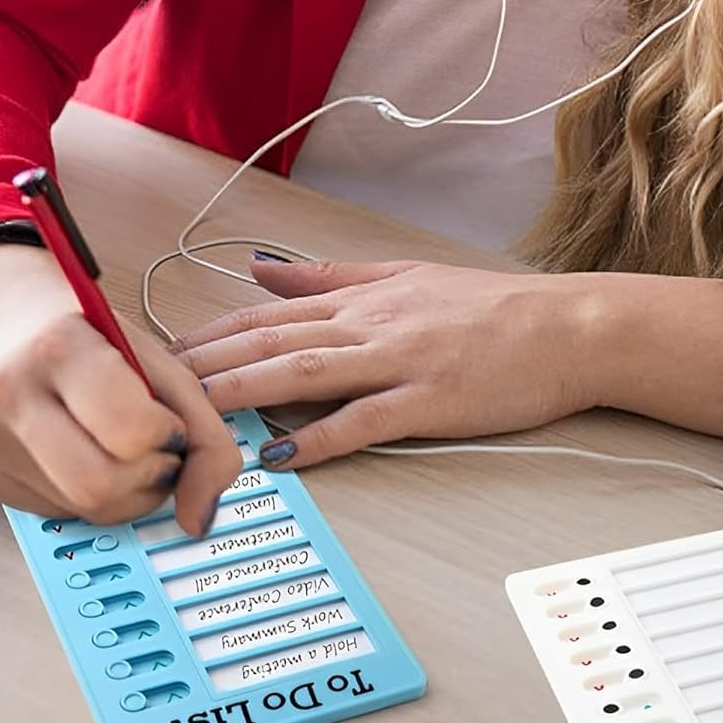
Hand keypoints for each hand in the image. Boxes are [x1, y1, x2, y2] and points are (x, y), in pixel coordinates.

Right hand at [0, 242, 240, 533]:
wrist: (4, 320)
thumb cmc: (84, 332)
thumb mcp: (156, 357)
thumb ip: (204, 431)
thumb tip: (202, 516)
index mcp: (58, 348)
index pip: (128, 428)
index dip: (164, 434)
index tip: (167, 420)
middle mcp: (12, 395)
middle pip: (100, 485)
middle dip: (149, 476)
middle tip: (153, 445)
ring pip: (85, 510)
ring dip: (128, 492)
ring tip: (126, 450)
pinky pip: (64, 513)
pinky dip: (94, 495)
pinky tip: (89, 454)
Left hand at [174, 257, 604, 468]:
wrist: (568, 327)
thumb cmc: (492, 308)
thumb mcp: (403, 277)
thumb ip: (329, 276)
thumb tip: (263, 269)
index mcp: (363, 298)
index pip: (268, 314)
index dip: (211, 333)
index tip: (164, 350)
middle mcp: (371, 324)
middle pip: (273, 342)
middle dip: (208, 364)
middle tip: (154, 384)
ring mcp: (400, 362)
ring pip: (305, 374)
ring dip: (244, 393)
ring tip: (194, 413)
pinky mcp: (431, 400)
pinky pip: (366, 421)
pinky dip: (321, 437)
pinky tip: (282, 453)